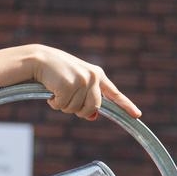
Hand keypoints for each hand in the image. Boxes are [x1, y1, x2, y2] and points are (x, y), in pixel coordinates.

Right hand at [5, 44, 139, 120]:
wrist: (39, 59)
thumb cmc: (57, 72)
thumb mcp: (75, 83)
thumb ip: (86, 98)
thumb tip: (93, 116)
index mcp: (97, 75)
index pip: (115, 93)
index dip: (126, 105)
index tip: (137, 115)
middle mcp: (93, 76)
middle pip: (92, 108)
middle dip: (78, 110)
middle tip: (66, 99)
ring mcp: (82, 80)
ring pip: (77, 110)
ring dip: (64, 105)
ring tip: (57, 90)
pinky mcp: (69, 85)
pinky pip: (63, 106)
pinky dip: (54, 103)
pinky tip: (51, 90)